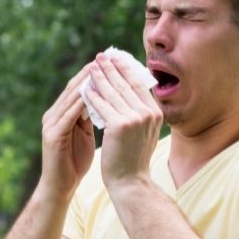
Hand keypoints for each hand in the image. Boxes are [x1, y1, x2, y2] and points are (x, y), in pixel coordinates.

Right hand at [39, 64, 95, 200]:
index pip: (79, 87)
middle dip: (91, 73)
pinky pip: (69, 115)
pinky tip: (94, 96)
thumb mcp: (85, 135)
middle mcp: (53, 114)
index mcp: (61, 113)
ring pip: (70, 98)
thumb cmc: (75, 162)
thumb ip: (90, 117)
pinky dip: (81, 104)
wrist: (60, 187)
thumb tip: (107, 101)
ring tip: (103, 71)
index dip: (94, 74)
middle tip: (108, 58)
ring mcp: (51, 124)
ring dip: (87, 84)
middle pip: (73, 87)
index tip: (112, 62)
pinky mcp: (53, 135)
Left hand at [84, 52, 163, 192]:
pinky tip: (83, 88)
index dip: (125, 70)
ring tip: (90, 67)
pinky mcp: (119, 125)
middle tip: (100, 56)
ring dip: (99, 77)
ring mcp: (135, 118)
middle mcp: (148, 113)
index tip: (115, 59)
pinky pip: (101, 105)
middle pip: (125, 84)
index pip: (138, 85)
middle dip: (111, 68)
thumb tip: (133, 91)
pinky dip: (92, 95)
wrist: (130, 182)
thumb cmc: (133, 158)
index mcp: (155, 113)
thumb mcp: (143, 132)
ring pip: (112, 92)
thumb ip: (140, 112)